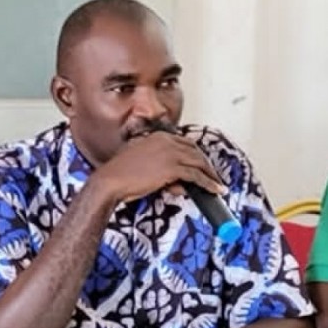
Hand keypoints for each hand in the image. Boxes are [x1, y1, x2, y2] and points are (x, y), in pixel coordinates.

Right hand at [88, 131, 223, 207]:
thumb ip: (159, 169)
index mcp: (157, 137)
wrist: (110, 181)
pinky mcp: (173, 168)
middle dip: (206, 165)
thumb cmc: (118, 175)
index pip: (184, 143)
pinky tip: (214, 190)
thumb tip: (176, 183)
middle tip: (213, 176)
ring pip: (199, 162)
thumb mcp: (140, 165)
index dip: (195, 155)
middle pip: (195, 151)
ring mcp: (171, 154)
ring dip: (211, 175)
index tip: (200, 165)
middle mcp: (166, 142)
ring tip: (218, 186)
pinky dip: (208, 183)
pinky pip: (196, 175)